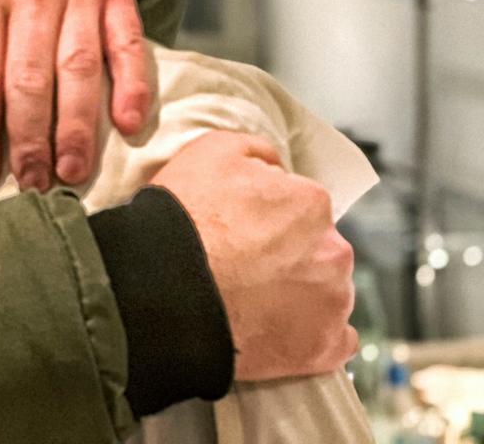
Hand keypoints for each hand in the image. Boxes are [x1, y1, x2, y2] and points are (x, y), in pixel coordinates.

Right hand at [153, 132, 357, 381]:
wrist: (165, 289)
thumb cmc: (185, 219)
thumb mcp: (210, 151)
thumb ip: (256, 151)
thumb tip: (275, 165)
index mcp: (311, 203)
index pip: (301, 206)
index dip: (269, 217)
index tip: (243, 230)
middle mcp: (334, 251)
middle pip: (318, 250)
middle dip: (290, 256)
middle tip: (245, 265)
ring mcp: (333, 303)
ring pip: (326, 293)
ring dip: (299, 294)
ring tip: (252, 300)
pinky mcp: (324, 347)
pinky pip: (332, 341)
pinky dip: (309, 336)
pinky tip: (276, 329)